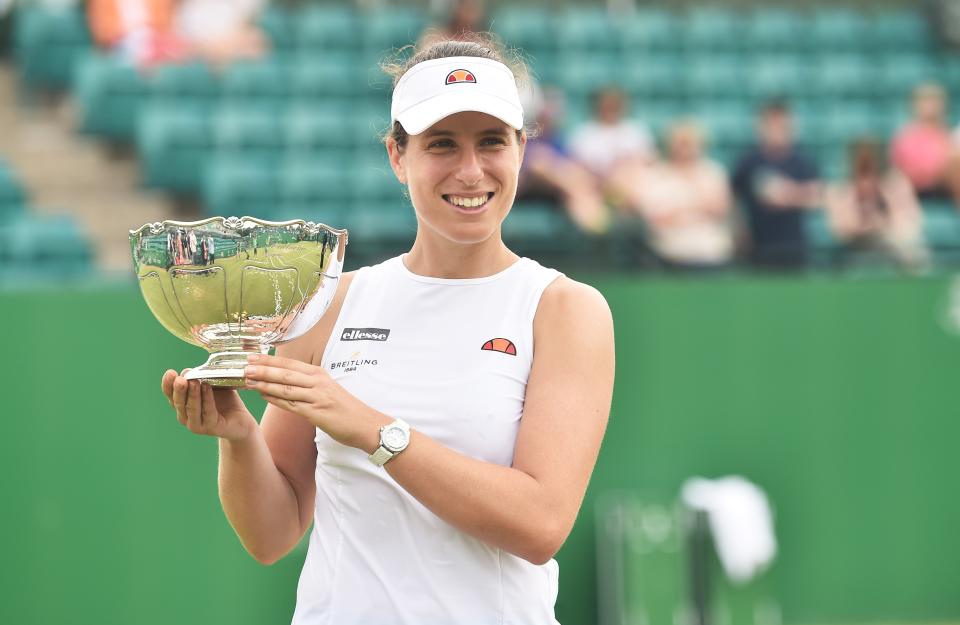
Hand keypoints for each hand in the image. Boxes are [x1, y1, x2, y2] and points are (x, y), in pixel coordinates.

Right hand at [161, 369, 257, 441]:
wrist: (241, 420)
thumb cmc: (224, 401)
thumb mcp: (212, 386)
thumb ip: (200, 379)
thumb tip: (187, 371)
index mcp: (182, 405)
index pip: (170, 395)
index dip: (168, 384)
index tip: (170, 373)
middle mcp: (186, 416)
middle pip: (178, 403)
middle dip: (178, 390)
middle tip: (179, 379)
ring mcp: (197, 425)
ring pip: (191, 408)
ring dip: (192, 394)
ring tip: (192, 381)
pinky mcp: (211, 428)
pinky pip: (208, 412)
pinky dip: (207, 399)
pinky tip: (206, 387)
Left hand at [242, 354, 384, 449]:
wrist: (365, 424)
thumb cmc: (346, 408)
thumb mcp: (328, 389)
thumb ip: (309, 383)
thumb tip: (286, 379)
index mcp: (319, 374)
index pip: (290, 364)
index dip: (269, 359)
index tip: (252, 356)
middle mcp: (318, 382)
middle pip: (285, 373)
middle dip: (263, 369)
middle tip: (243, 366)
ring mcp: (317, 397)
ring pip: (286, 388)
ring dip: (265, 383)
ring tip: (248, 380)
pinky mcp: (317, 413)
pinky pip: (292, 405)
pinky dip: (275, 400)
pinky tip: (263, 396)